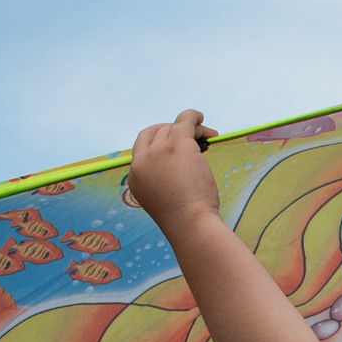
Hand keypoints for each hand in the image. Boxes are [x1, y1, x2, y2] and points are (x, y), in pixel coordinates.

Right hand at [125, 110, 220, 232]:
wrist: (189, 224)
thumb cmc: (185, 220)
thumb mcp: (164, 201)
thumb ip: (164, 182)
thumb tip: (180, 168)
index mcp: (135, 177)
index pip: (141, 149)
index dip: (156, 142)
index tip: (171, 144)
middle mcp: (142, 162)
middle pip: (155, 134)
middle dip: (172, 132)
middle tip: (190, 138)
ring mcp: (158, 151)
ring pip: (173, 128)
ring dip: (189, 128)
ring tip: (206, 134)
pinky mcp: (178, 144)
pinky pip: (184, 120)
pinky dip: (193, 116)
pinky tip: (201, 118)